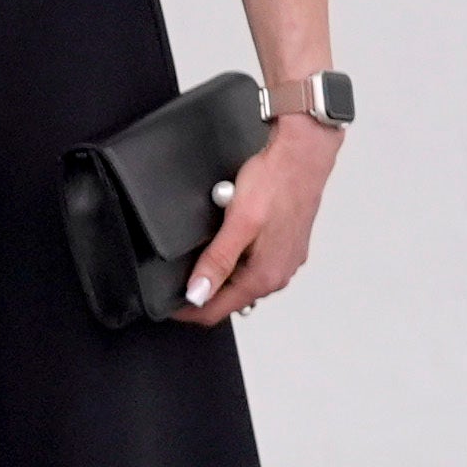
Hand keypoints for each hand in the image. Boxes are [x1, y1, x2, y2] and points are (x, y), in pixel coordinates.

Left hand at [178, 112, 337, 324]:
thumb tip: (198, 294)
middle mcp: (278, 275)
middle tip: (175, 273)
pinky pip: (250, 262)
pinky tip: (226, 236)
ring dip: (218, 271)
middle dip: (201, 291)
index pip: (216, 310)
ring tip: (202, 247)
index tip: (164, 302)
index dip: (186, 310)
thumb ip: (217, 261)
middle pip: (229, 299)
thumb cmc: (274, 184)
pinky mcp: (283, 247)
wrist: (302, 156)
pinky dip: (233, 257)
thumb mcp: (237, 224)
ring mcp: (283, 261)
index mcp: (265, 276)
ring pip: (240, 281)